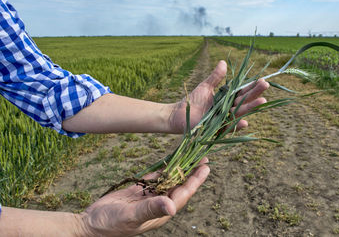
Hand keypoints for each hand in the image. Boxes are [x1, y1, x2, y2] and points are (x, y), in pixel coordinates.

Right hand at [79, 159, 209, 236]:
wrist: (91, 224)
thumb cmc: (111, 224)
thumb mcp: (132, 215)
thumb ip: (151, 209)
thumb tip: (173, 206)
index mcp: (161, 211)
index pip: (183, 194)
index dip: (195, 181)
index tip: (206, 167)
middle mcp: (159, 203)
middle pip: (180, 185)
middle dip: (192, 173)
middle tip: (203, 158)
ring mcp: (149, 197)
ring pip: (168, 180)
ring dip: (179, 169)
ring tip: (190, 156)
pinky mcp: (139, 191)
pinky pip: (155, 178)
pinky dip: (162, 169)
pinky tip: (169, 161)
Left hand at [169, 60, 268, 132]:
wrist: (178, 114)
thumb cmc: (192, 100)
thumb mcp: (205, 87)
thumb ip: (215, 77)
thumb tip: (223, 62)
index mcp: (227, 99)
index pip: (242, 92)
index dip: (252, 87)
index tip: (262, 80)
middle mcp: (228, 110)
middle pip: (244, 101)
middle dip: (255, 94)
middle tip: (266, 85)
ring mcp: (224, 120)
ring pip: (240, 113)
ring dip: (251, 108)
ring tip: (263, 100)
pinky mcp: (217, 129)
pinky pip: (228, 128)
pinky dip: (237, 125)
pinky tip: (245, 121)